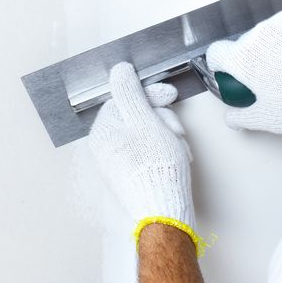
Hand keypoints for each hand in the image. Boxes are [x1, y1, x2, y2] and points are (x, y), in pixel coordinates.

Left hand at [87, 62, 194, 231]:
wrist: (164, 211)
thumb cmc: (156, 168)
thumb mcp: (144, 121)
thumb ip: (130, 93)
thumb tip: (118, 70)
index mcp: (103, 132)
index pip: (124, 99)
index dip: (150, 95)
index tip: (169, 95)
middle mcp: (106, 147)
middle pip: (136, 116)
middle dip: (161, 119)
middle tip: (175, 130)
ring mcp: (118, 162)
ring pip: (147, 134)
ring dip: (167, 135)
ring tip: (178, 148)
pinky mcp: (132, 175)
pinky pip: (148, 152)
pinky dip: (165, 150)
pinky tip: (177, 158)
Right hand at [206, 0, 281, 133]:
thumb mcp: (271, 119)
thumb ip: (242, 116)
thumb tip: (233, 116)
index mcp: (245, 59)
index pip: (218, 52)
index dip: (224, 64)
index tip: (233, 70)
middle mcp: (260, 33)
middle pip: (249, 42)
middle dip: (259, 57)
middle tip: (279, 76)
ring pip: (274, 30)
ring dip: (281, 43)